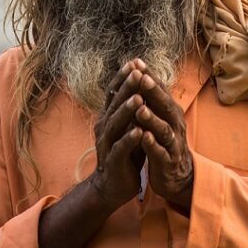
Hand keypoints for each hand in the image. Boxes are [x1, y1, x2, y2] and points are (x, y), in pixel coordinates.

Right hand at [89, 60, 146, 208]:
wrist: (113, 185)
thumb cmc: (125, 152)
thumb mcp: (129, 126)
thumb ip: (133, 107)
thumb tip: (143, 81)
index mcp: (109, 116)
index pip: (114, 93)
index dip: (123, 77)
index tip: (135, 62)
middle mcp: (104, 127)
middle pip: (115, 104)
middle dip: (127, 88)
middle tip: (138, 72)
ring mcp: (107, 144)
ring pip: (116, 124)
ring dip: (127, 111)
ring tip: (139, 98)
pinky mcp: (113, 161)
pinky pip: (120, 148)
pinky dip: (129, 139)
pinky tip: (139, 132)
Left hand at [134, 65, 192, 210]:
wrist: (176, 176)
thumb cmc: (164, 141)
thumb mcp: (160, 117)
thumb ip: (152, 98)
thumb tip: (140, 72)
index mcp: (170, 112)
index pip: (161, 90)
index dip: (150, 76)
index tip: (136, 62)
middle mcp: (175, 124)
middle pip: (165, 105)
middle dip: (154, 92)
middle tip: (142, 78)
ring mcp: (173, 143)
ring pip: (164, 129)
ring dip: (152, 119)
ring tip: (140, 109)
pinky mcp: (168, 162)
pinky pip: (161, 152)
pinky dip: (153, 145)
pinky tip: (144, 138)